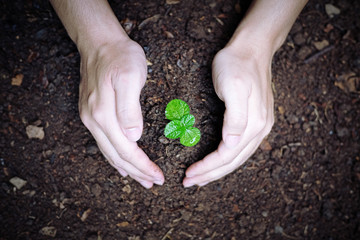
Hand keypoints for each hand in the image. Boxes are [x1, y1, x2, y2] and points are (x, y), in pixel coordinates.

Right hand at [78, 38, 163, 187]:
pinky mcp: (91, 113)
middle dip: (137, 172)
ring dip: (126, 168)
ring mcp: (90, 118)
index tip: (159, 176)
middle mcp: (94, 120)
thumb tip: (133, 137)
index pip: (126, 150)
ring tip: (141, 179)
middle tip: (154, 183)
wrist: (100, 42)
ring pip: (109, 152)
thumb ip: (130, 109)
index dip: (143, 166)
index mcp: (104, 115)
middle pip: (117, 156)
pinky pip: (103, 143)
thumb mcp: (130, 77)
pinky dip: (114, 157)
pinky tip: (120, 164)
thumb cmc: (120, 57)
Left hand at [183, 45, 273, 186]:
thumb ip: (235, 116)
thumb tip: (232, 144)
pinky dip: (227, 159)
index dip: (207, 167)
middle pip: (233, 161)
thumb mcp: (233, 85)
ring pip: (237, 158)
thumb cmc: (236, 64)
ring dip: (218, 170)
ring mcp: (260, 126)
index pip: (226, 155)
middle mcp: (259, 129)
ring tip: (201, 178)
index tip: (187, 174)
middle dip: (210, 174)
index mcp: (253, 123)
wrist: (252, 49)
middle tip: (189, 182)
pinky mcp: (257, 121)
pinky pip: (241, 148)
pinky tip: (218, 162)